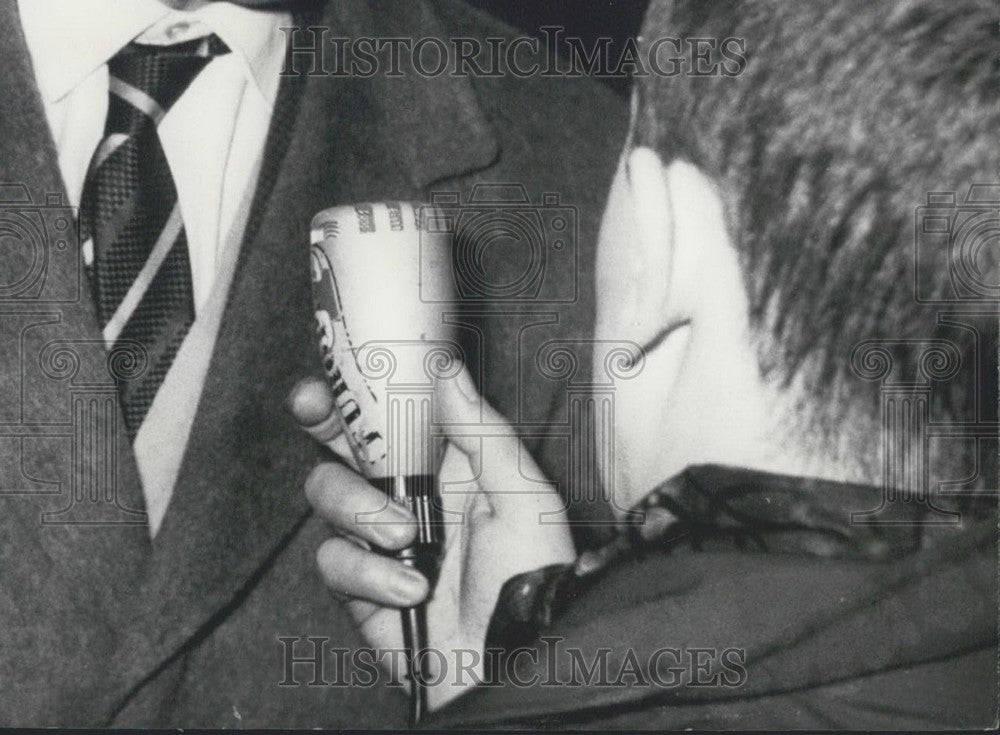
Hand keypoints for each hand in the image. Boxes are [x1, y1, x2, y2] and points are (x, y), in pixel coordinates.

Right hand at [288, 369, 574, 707]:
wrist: (512, 662)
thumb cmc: (531, 575)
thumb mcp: (523, 494)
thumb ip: (481, 429)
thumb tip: (447, 366)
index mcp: (448, 462)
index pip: (395, 412)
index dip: (361, 387)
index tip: (342, 365)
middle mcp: (408, 491)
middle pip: (343, 441)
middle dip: (322, 421)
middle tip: (316, 409)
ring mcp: (378, 536)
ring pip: (327, 493)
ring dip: (359, 510)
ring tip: (406, 538)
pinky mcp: (359, 583)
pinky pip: (333, 559)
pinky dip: (367, 572)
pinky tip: (410, 589)